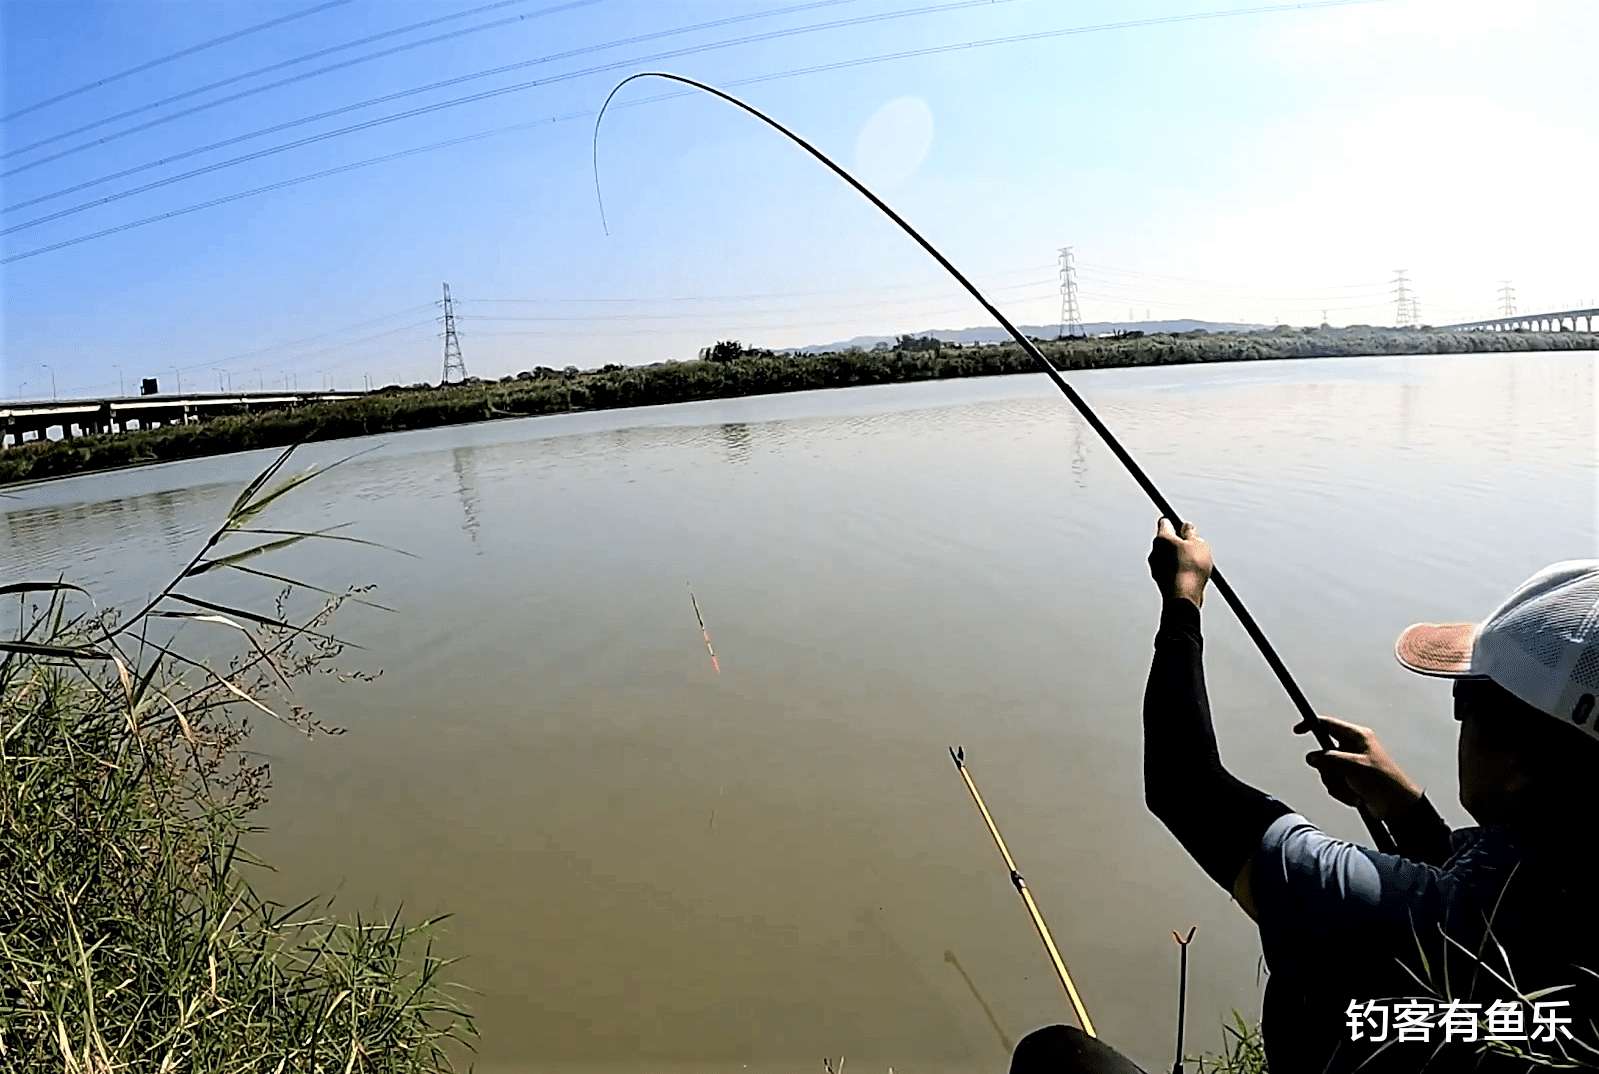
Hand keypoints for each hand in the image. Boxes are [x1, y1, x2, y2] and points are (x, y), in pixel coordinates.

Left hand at [1147, 517, 1212, 607]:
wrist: (1182, 596)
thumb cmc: (1190, 569)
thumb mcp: (1198, 544)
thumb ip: (1191, 533)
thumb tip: (1187, 527)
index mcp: (1162, 538)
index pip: (1165, 522)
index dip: (1175, 522)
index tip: (1183, 526)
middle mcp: (1155, 551)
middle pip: (1166, 540)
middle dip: (1179, 541)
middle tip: (1193, 547)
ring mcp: (1155, 566)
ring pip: (1168, 556)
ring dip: (1179, 557)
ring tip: (1194, 564)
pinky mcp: (1160, 579)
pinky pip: (1169, 570)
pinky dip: (1178, 570)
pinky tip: (1190, 575)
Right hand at [1302, 716, 1422, 820]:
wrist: (1397, 806)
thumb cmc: (1384, 781)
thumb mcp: (1354, 765)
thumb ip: (1330, 759)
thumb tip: (1313, 757)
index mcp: (1358, 737)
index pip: (1328, 724)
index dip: (1311, 725)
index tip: (1298, 731)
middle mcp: (1353, 748)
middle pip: (1324, 753)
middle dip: (1329, 770)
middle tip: (1339, 776)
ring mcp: (1350, 764)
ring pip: (1327, 770)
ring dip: (1336, 784)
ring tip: (1351, 790)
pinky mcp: (1350, 778)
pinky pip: (1333, 782)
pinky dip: (1341, 791)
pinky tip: (1354, 796)